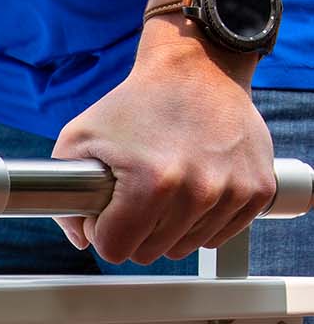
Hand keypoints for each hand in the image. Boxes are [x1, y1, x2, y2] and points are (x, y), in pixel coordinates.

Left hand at [51, 32, 274, 265]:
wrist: (199, 69)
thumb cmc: (134, 104)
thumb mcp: (78, 141)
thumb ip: (65, 200)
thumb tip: (83, 241)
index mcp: (152, 184)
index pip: (115, 251)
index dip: (103, 231)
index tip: (108, 207)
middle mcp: (198, 192)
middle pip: (148, 254)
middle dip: (134, 230)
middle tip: (135, 194)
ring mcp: (233, 192)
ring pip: (183, 248)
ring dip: (168, 227)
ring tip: (165, 186)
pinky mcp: (257, 190)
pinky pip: (216, 236)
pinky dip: (200, 221)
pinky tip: (192, 188)